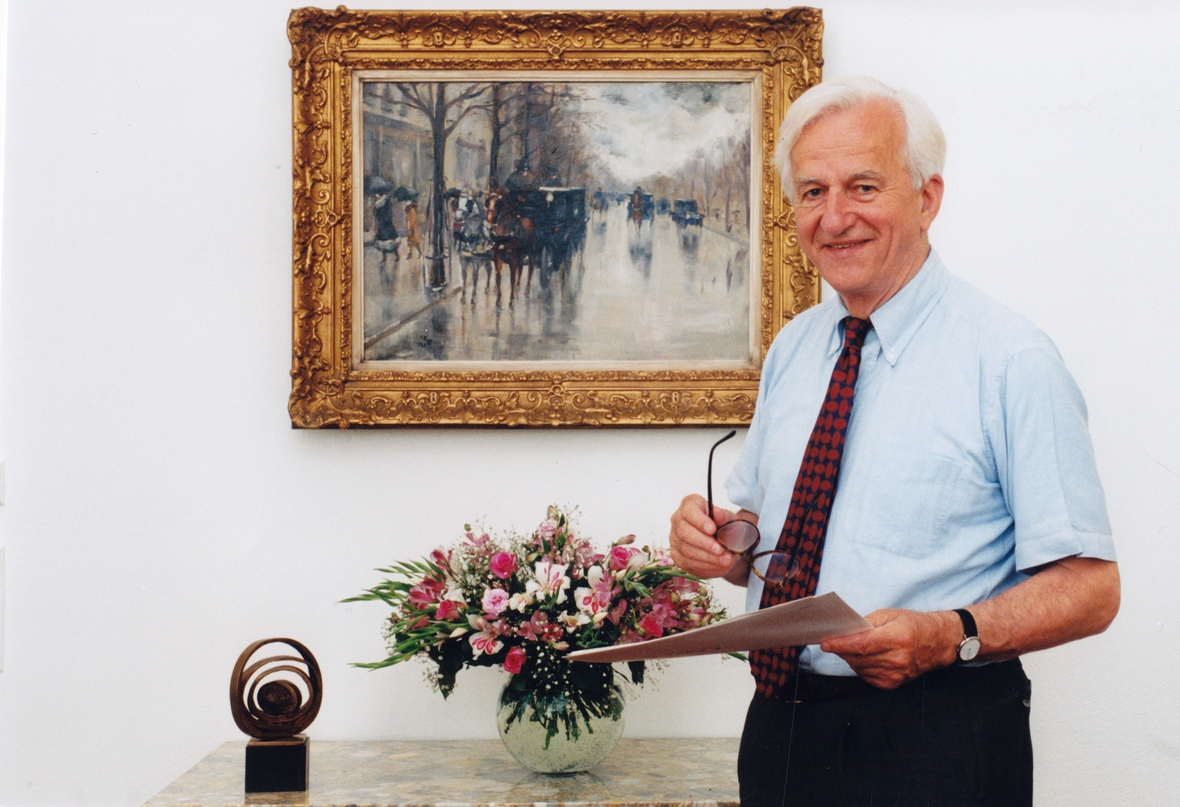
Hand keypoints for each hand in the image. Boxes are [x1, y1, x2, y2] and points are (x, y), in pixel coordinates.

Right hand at [669, 494, 739, 578]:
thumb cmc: (725, 527)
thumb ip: (724, 516)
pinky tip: (718, 565)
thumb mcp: (729, 519)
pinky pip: (688, 563)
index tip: (713, 529)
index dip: (699, 520)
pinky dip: (705, 566)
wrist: (725, 543)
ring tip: (726, 560)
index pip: (688, 510)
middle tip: (721, 550)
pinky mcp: (677, 555)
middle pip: (684, 532)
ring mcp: (675, 538)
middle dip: (704, 543)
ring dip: (708, 557)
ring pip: (686, 550)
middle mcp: (678, 520)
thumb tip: (717, 513)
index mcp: (690, 505)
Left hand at [819, 609, 959, 688]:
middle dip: (841, 650)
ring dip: (850, 658)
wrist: (937, 643)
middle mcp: (897, 659)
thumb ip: (866, 623)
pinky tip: (863, 657)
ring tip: (849, 647)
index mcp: (897, 638)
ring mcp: (896, 674)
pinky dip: (860, 666)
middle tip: (832, 642)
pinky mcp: (893, 684)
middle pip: (858, 657)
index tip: (824, 643)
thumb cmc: (913, 625)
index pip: (861, 644)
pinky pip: (867, 676)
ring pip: (860, 668)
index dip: (840, 644)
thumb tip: (844, 631)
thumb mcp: (890, 615)